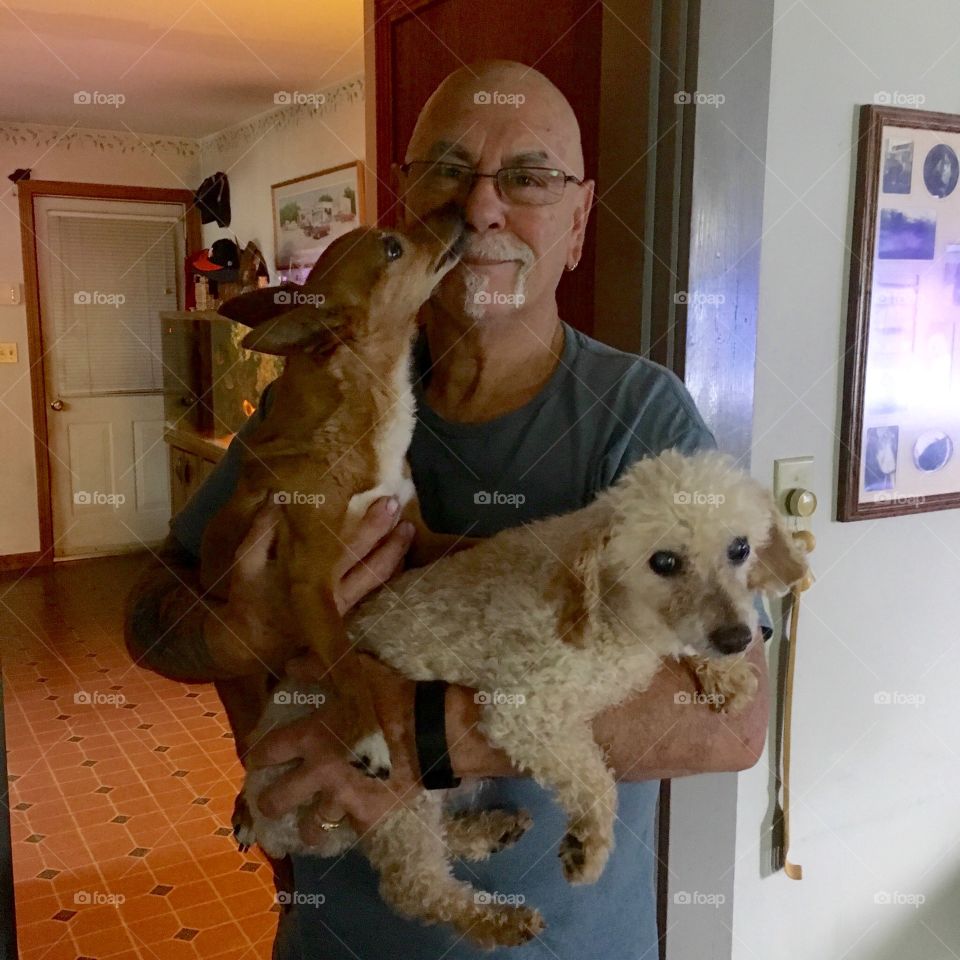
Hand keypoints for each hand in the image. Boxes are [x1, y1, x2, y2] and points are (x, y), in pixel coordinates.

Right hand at [204, 496, 415, 673]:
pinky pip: (374, 593)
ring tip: (408, 529)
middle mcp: (336, 596)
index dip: (372, 527)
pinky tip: (398, 556)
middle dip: (392, 538)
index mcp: (313, 581)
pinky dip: (389, 573)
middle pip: (373, 566)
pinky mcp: (346, 615)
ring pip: (378, 581)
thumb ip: (261, 533)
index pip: (349, 549)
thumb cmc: (249, 600)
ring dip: (396, 554)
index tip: (386, 503)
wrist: (251, 644)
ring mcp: (344, 608)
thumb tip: (278, 498)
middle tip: (401, 508)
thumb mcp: (245, 565)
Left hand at [246, 652, 421, 836]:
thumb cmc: (390, 696)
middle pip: (276, 801)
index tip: (255, 758)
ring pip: (312, 826)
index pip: (268, 751)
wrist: (431, 730)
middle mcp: (319, 773)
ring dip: (309, 826)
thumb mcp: (353, 671)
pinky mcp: (368, 817)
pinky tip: (353, 823)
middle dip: (268, 802)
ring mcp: (343, 799)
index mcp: (311, 737)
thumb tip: (290, 665)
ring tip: (310, 828)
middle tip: (270, 801)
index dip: (256, 755)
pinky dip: (352, 826)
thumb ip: (318, 668)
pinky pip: (352, 830)